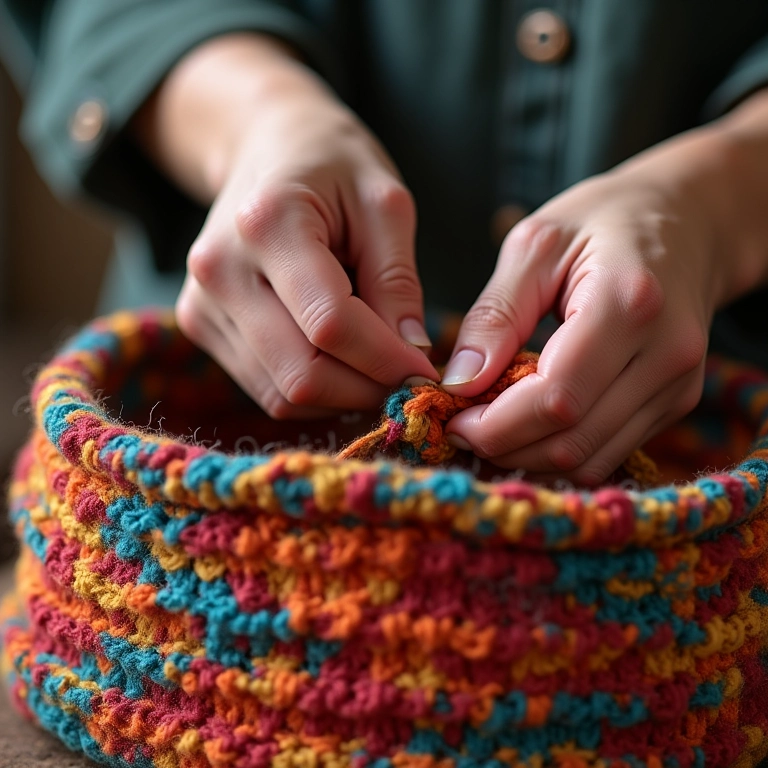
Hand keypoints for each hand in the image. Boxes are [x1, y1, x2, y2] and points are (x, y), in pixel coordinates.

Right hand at [136, 35, 436, 417]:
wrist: (267, 148)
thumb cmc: (333, 166)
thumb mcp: (385, 205)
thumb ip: (398, 281)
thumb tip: (411, 358)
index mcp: (267, 223)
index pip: (331, 324)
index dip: (386, 361)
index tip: (427, 372)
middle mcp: (220, 269)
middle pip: (301, 374)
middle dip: (366, 389)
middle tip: (407, 380)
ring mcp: (200, 302)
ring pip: (281, 394)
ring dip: (341, 396)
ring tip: (375, 363)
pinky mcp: (199, 325)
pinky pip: (265, 390)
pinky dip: (313, 392)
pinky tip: (340, 361)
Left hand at [442, 104, 767, 484]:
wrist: (688, 220)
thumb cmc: (603, 220)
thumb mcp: (535, 245)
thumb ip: (496, 315)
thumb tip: (459, 383)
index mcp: (627, 303)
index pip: (556, 399)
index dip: (496, 426)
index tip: (453, 420)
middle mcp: (665, 354)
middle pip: (572, 441)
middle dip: (505, 449)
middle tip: (461, 429)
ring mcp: (678, 385)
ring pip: (590, 461)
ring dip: (528, 459)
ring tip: (489, 429)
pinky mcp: (676, 403)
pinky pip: (607, 453)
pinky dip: (558, 452)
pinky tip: (527, 427)